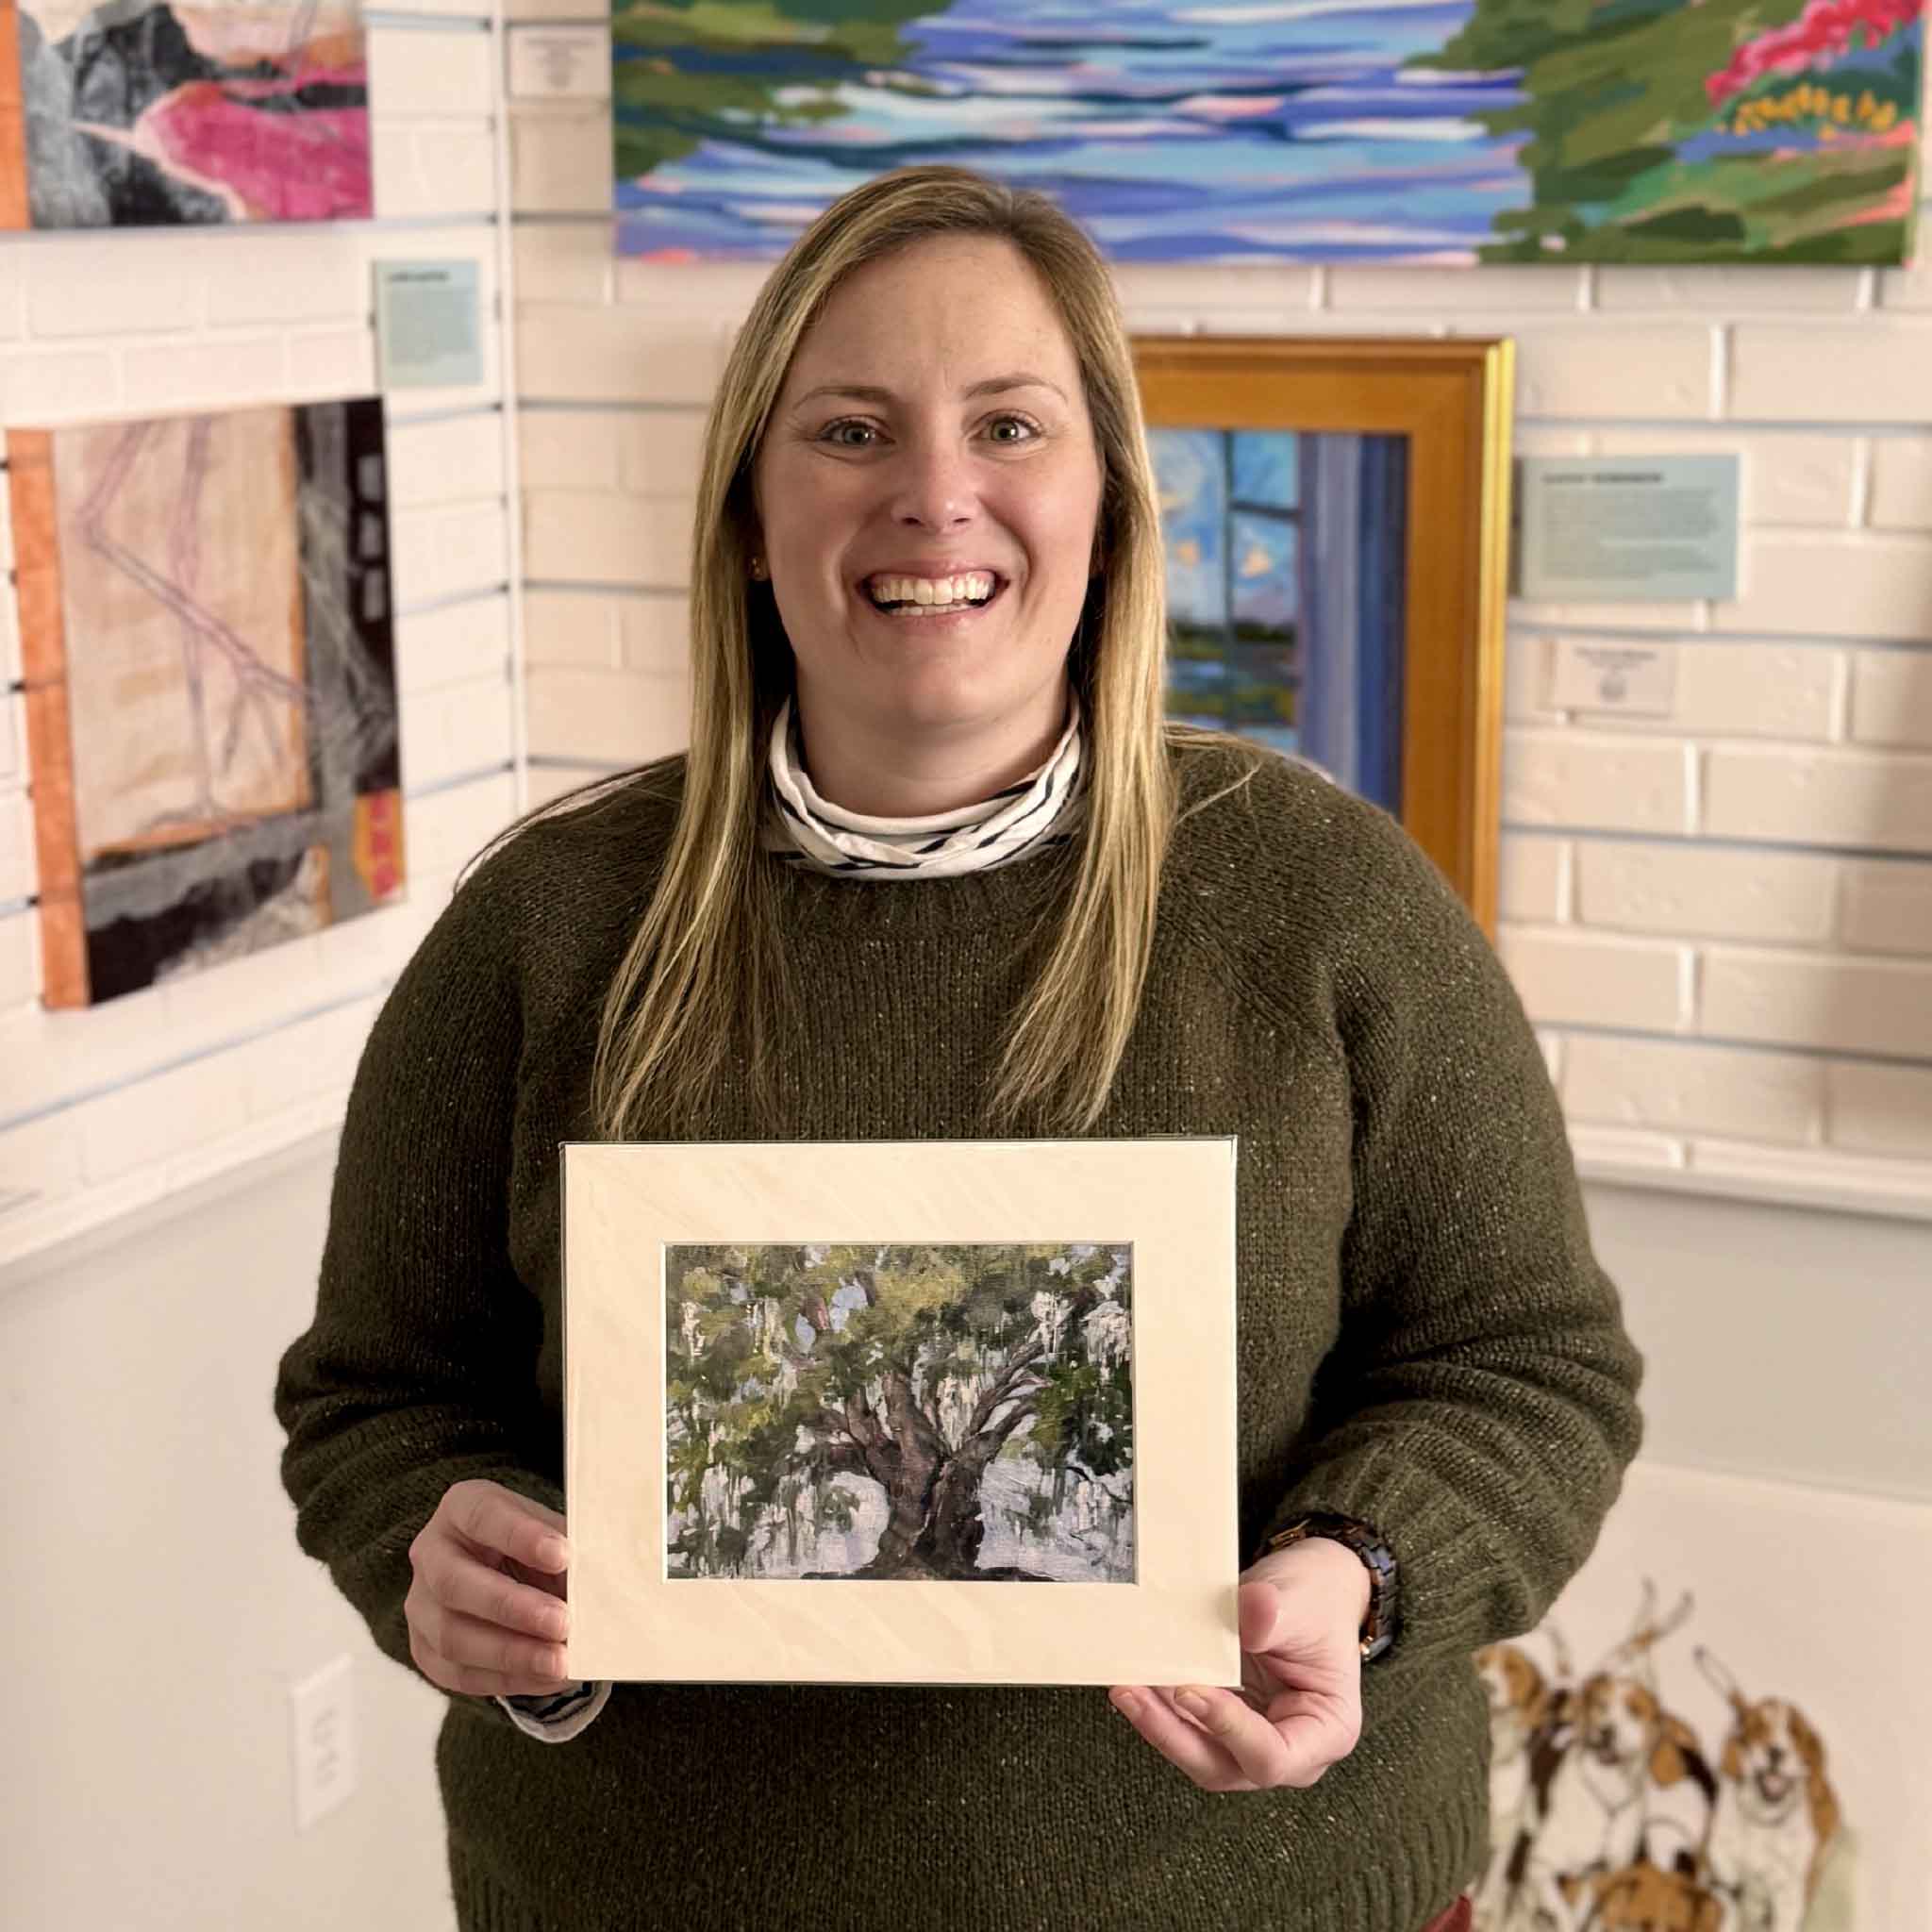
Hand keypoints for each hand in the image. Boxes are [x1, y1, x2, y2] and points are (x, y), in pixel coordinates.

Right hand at [405, 1478, 573, 1697]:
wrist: (504, 1571)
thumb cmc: (533, 1545)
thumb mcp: (550, 1531)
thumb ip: (570, 1551)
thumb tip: (602, 1582)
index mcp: (461, 1507)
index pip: (483, 1516)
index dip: (520, 1536)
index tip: (563, 1555)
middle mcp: (430, 1553)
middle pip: (455, 1583)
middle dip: (512, 1607)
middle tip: (562, 1623)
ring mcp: (421, 1605)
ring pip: (452, 1636)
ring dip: (511, 1654)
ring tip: (559, 1662)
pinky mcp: (425, 1649)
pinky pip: (458, 1674)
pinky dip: (507, 1679)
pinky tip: (545, 1678)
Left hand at [1108, 1538, 1366, 1790]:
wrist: (1313, 1588)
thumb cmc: (1317, 1599)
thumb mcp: (1301, 1601)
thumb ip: (1275, 1614)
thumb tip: (1249, 1617)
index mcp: (1325, 1732)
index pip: (1272, 1756)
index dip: (1228, 1730)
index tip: (1192, 1690)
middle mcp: (1290, 1749)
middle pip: (1224, 1766)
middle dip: (1173, 1735)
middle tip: (1134, 1695)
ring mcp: (1251, 1739)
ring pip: (1198, 1750)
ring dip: (1158, 1722)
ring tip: (1124, 1686)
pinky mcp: (1223, 1721)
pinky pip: (1187, 1725)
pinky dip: (1160, 1706)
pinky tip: (1133, 1680)